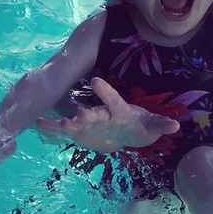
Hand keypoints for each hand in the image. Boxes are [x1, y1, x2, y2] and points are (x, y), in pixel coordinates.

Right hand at [36, 77, 179, 151]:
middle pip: (93, 113)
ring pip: (75, 122)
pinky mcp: (78, 132)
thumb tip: (176, 126)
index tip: (96, 81)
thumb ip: (161, 125)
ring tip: (55, 124)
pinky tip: (36, 123)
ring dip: (66, 124)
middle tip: (78, 114)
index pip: (113, 99)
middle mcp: (101, 113)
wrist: (123, 133)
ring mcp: (88, 122)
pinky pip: (62, 130)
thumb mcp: (151, 126)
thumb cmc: (138, 125)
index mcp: (118, 109)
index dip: (106, 91)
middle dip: (87, 114)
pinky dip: (50, 127)